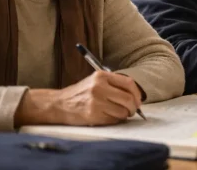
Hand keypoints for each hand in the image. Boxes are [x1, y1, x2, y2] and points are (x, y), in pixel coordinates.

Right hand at [15, 71, 142, 126]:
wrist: (58, 104)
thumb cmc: (80, 93)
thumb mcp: (95, 81)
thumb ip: (114, 84)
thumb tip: (136, 95)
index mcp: (101, 76)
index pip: (129, 83)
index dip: (137, 93)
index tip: (138, 99)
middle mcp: (99, 87)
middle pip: (128, 98)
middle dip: (134, 107)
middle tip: (133, 110)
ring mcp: (95, 101)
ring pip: (122, 111)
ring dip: (125, 115)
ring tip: (121, 113)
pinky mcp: (92, 115)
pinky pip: (113, 119)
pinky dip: (116, 120)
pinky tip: (110, 117)